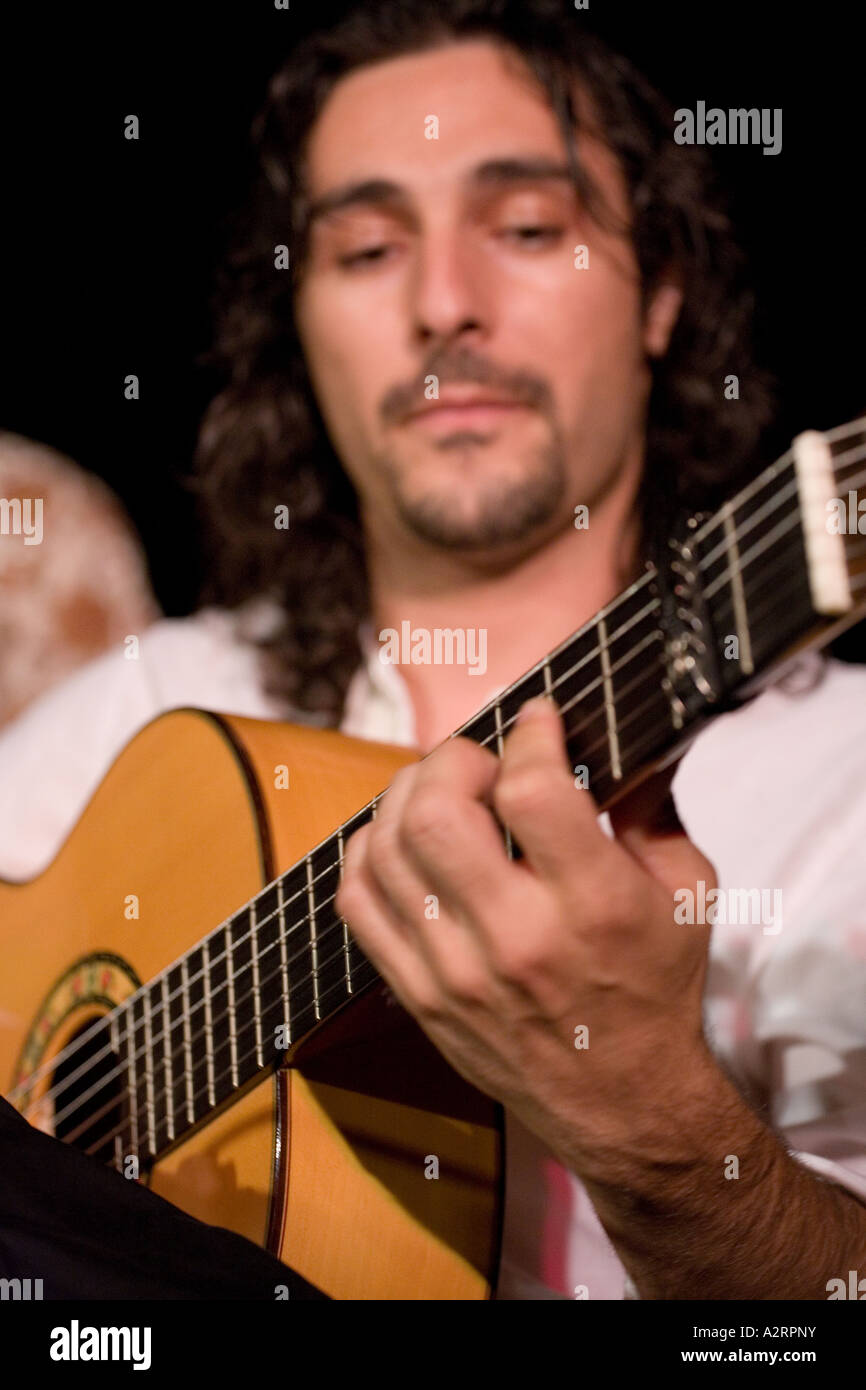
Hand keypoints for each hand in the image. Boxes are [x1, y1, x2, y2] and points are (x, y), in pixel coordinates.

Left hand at [335, 696, 717, 1173]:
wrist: (623, 1103)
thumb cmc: (657, 988)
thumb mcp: (688, 893)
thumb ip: (652, 808)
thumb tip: (622, 735)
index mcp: (594, 906)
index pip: (531, 791)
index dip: (530, 735)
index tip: (538, 723)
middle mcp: (516, 938)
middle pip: (436, 811)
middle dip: (452, 759)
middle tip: (480, 762)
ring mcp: (455, 971)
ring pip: (386, 848)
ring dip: (406, 795)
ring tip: (440, 791)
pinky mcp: (418, 994)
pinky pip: (356, 901)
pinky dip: (368, 851)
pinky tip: (402, 840)